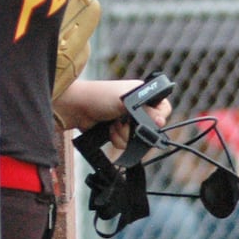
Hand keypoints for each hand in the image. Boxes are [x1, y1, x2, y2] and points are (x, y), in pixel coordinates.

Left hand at [55, 78, 171, 135]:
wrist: (75, 108)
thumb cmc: (99, 97)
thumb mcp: (126, 102)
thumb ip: (146, 112)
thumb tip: (161, 121)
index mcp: (144, 94)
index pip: (163, 108)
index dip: (160, 117)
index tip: (152, 122)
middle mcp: (138, 108)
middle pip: (151, 127)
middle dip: (135, 128)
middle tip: (123, 121)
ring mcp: (128, 121)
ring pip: (138, 138)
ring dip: (124, 135)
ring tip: (113, 125)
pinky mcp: (118, 132)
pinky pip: (126, 143)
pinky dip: (117, 140)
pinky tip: (108, 131)